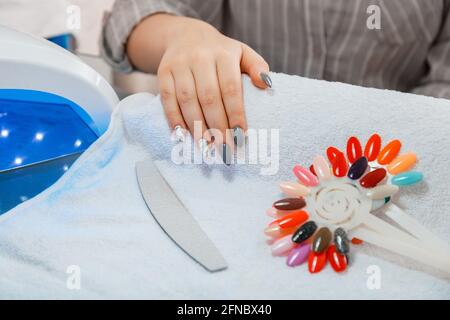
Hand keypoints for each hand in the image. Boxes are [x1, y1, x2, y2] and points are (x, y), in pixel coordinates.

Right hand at [127, 14, 270, 162]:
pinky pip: (167, 98)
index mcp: (224, 54)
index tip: (241, 136)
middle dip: (217, 126)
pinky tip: (182, 134)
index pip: (230, 88)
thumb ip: (257, 67)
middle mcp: (200, 57)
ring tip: (206, 146)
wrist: (186, 35)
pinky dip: (174, 118)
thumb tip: (267, 85)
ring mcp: (180, 64)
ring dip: (197, 126)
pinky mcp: (164, 72)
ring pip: (187, 100)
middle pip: (208, 97)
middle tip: (225, 148)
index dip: (235, 114)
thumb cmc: (220, 52)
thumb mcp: (242, 53)